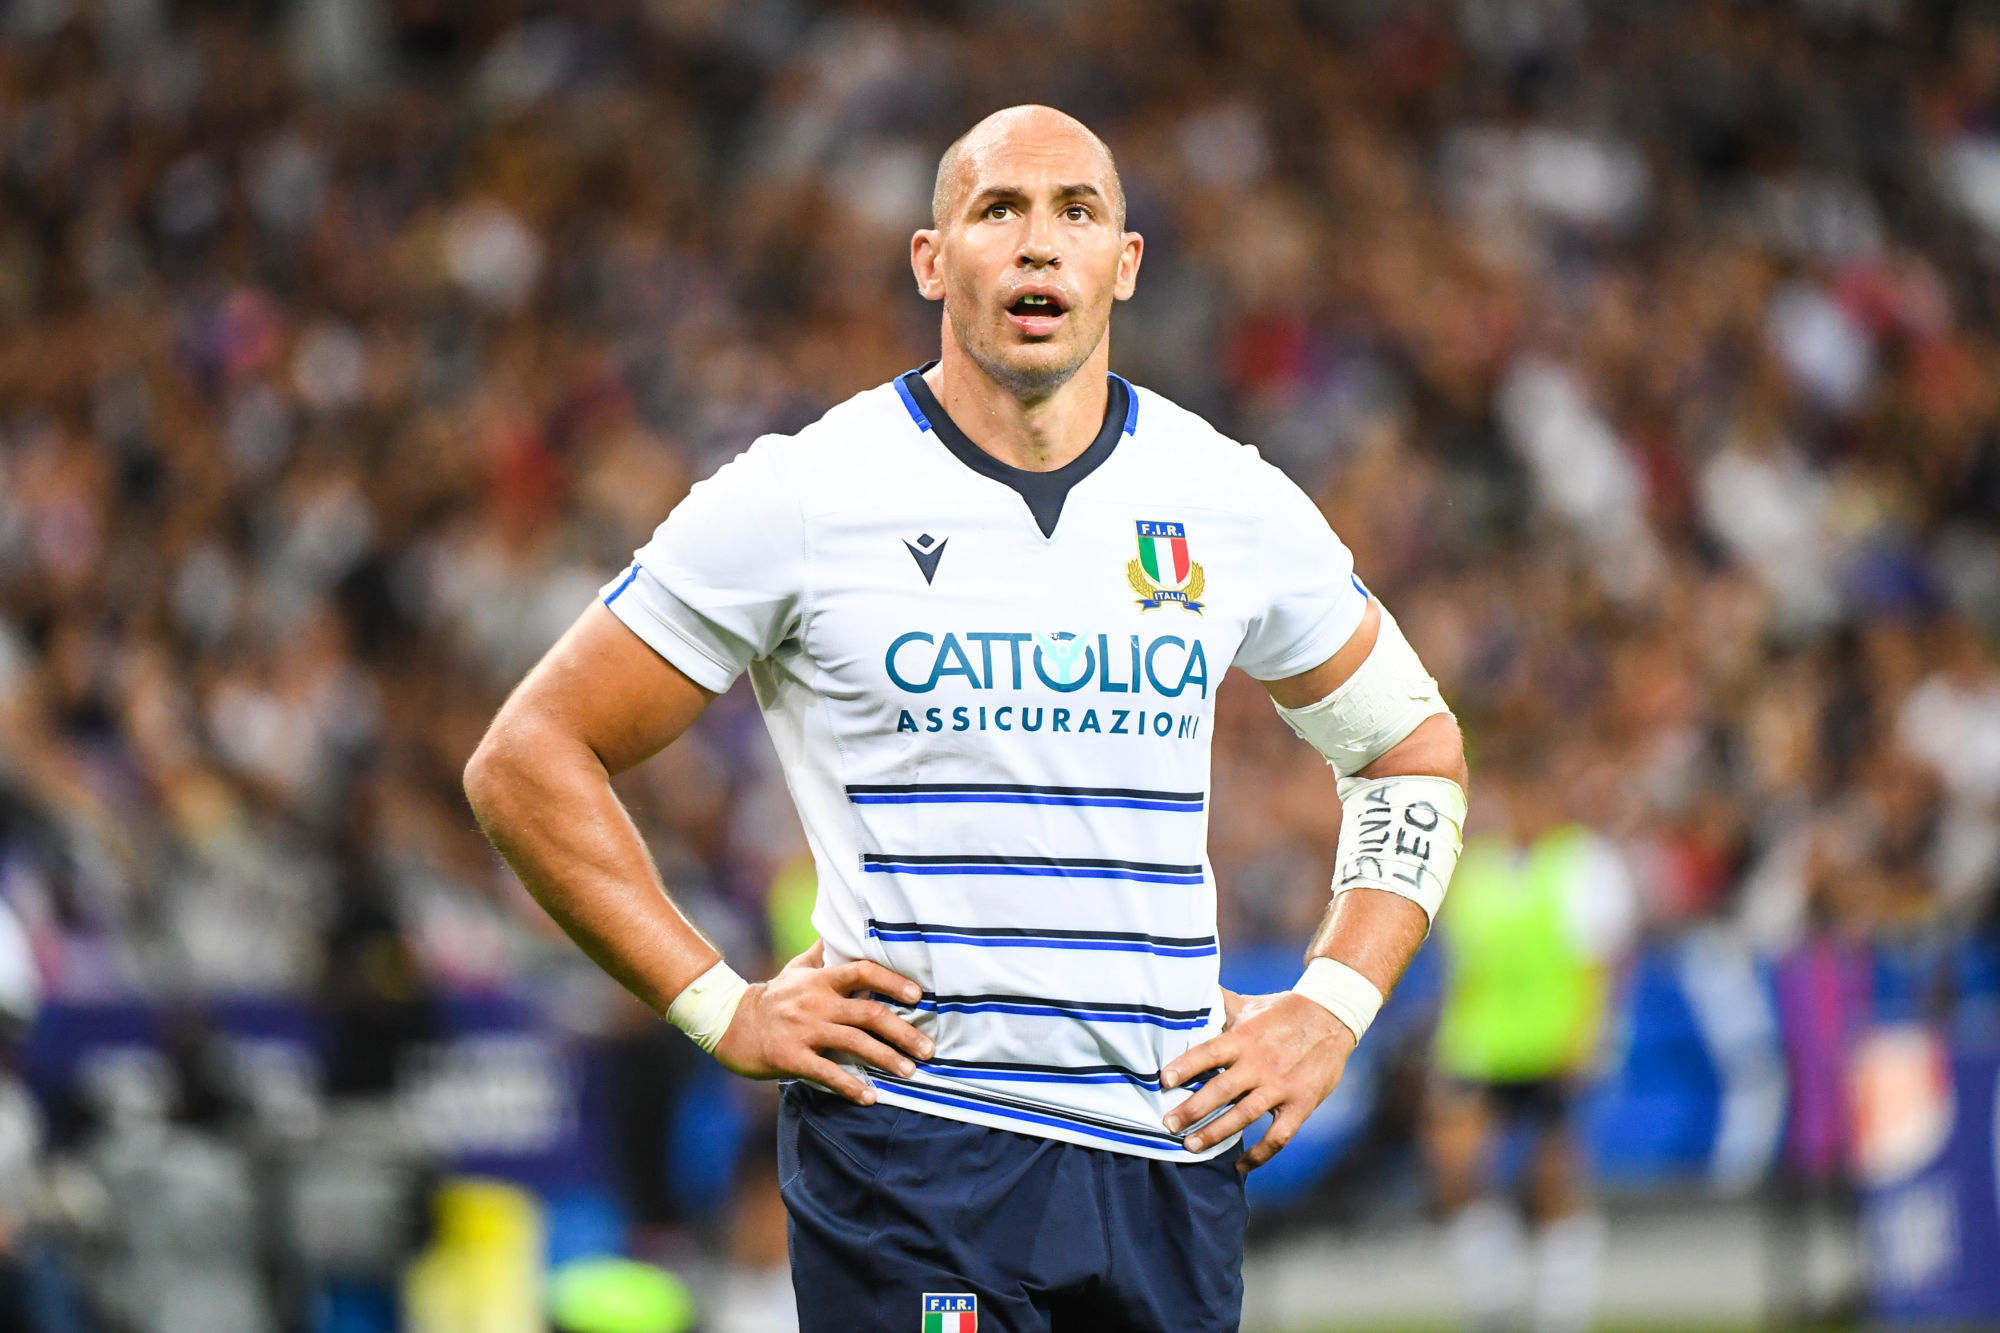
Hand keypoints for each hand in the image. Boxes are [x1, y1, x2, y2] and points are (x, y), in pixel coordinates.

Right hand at [711, 943, 932, 1104]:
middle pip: (868, 1014)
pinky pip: (827, 1073)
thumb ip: (821, 953)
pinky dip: (851, 1086)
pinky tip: (870, 1097)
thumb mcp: (796, 969)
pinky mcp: (792, 1057)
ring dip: (886, 1059)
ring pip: (855, 1044)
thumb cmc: (773, 997)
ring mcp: (804, 1031)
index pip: (863, 972)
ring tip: (910, 1072)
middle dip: (903, 1032)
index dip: (893, 982)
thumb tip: (838, 929)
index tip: (918, 996)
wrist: (732, 1025)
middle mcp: (816, 1003)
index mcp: (821, 980)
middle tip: (928, 1049)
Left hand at [1160, 990, 1355, 1173]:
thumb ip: (1219, 1004)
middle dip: (1192, 1110)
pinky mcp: (1300, 1105)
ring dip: (1216, 1133)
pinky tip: (1239, 1166)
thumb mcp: (1250, 1004)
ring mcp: (1281, 1087)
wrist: (1332, 1017)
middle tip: (1168, 1125)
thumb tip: (1187, 989)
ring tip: (1191, 1146)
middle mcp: (1260, 1064)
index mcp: (1244, 1038)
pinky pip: (1278, 1137)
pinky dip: (1259, 1155)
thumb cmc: (1283, 1011)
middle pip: (1221, 1090)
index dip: (1186, 1066)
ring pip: (1244, 1116)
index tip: (1163, 1081)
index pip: (1209, 1053)